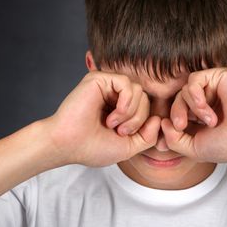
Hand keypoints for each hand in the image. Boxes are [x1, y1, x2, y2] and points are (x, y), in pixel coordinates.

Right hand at [42, 71, 159, 166]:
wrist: (67, 144)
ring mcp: (107, 85)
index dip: (145, 125)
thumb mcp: (128, 147)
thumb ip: (148, 136)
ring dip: (131, 113)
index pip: (148, 108)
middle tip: (120, 132)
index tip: (127, 137)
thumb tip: (158, 119)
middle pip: (145, 99)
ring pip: (139, 91)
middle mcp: (114, 94)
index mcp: (121, 108)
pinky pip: (127, 84)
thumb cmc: (92, 147)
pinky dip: (126, 103)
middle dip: (138, 119)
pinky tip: (113, 116)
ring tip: (113, 124)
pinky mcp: (99, 78)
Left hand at [161, 68, 226, 161]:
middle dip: (175, 114)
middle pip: (175, 101)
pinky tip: (207, 109)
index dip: (167, 124)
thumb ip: (173, 139)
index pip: (173, 114)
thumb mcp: (194, 149)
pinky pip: (193, 80)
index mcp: (198, 118)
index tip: (169, 137)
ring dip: (191, 108)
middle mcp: (204, 102)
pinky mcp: (217, 77)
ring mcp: (210, 89)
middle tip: (181, 126)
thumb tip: (163, 123)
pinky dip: (195, 96)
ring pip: (183, 91)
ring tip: (210, 122)